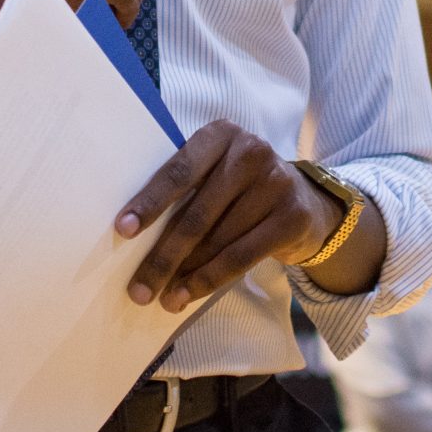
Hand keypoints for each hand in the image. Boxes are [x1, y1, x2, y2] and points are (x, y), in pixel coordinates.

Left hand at [117, 122, 341, 312]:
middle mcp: (251, 151)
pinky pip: (241, 257)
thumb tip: (135, 236)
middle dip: (163, 255)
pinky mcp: (292, 217)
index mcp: (221, 134)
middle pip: (196, 214)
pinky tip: (188, 294)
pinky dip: (209, 280)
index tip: (124, 230)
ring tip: (162, 297)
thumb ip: (186, 190)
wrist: (307, 202)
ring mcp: (276, 183)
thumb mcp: (216, 173)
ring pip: (217, 241)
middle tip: (138, 288)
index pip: (179, 171)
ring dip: (184, 274)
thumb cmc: (242, 189)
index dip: (150, 202)